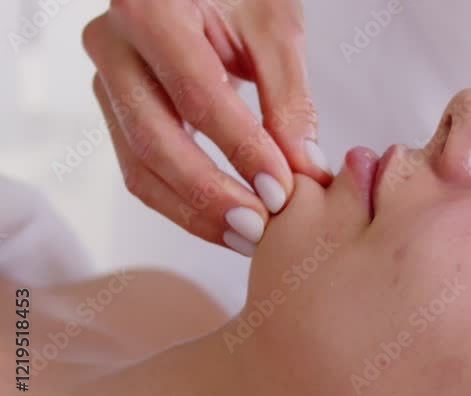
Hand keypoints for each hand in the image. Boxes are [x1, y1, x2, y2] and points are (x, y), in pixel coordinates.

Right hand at [84, 0, 332, 253]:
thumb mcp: (274, 28)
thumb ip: (290, 98)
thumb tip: (305, 169)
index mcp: (150, 10)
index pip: (197, 95)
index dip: (241, 149)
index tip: (283, 190)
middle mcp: (112, 44)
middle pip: (155, 141)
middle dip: (212, 195)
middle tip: (262, 228)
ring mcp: (106, 80)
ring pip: (140, 166)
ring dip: (195, 212)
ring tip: (248, 238)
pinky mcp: (116, 110)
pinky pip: (141, 169)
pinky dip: (183, 204)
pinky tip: (226, 224)